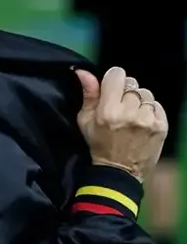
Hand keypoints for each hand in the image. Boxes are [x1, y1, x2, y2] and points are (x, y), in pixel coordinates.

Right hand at [75, 66, 167, 181]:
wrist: (120, 172)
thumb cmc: (99, 145)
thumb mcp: (85, 122)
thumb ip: (88, 94)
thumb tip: (83, 72)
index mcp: (108, 111)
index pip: (117, 74)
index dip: (113, 81)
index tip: (110, 90)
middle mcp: (129, 113)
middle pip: (132, 83)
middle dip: (125, 93)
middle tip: (120, 109)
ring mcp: (147, 119)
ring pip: (146, 93)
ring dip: (139, 102)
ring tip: (132, 117)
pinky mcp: (161, 125)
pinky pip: (157, 105)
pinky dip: (150, 111)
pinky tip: (142, 123)